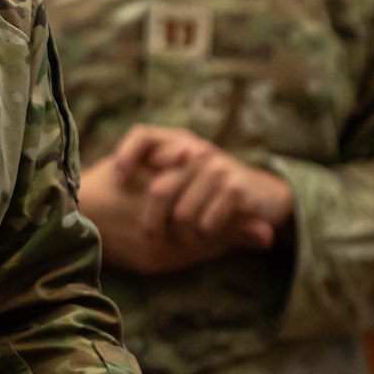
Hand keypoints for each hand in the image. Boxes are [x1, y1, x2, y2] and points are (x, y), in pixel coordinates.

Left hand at [111, 124, 293, 241]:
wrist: (263, 196)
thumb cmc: (210, 193)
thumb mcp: (182, 183)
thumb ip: (151, 177)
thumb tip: (110, 182)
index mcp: (178, 142)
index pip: (142, 134)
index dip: (126, 156)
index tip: (117, 182)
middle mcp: (196, 149)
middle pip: (159, 190)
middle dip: (152, 223)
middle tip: (151, 239)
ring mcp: (216, 167)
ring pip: (183, 214)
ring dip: (183, 234)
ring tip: (189, 236)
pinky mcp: (235, 187)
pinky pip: (206, 222)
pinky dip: (204, 233)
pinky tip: (209, 231)